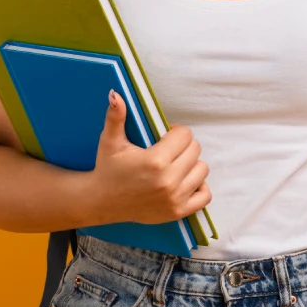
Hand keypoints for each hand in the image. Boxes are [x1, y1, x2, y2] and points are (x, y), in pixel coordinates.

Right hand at [88, 90, 210, 224]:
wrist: (101, 202)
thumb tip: (116, 94)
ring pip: (202, 170)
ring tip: (174, 165)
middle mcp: (168, 181)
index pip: (185, 135)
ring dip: (191, 165)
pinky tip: (184, 181)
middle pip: (195, 150)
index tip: (164, 137)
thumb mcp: (109, 141)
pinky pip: (205, 196)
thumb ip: (115, 117)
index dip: (175, 132)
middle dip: (183, 146)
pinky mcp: (177, 212)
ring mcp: (175, 198)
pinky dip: (199, 187)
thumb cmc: (107, 169)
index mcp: (155, 161)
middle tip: (167, 150)